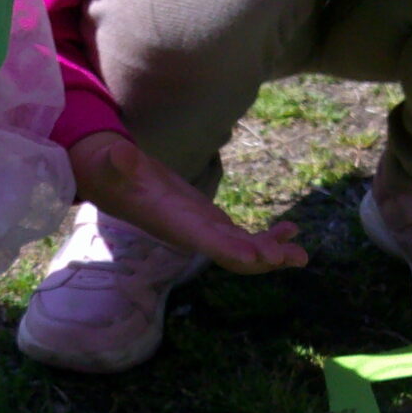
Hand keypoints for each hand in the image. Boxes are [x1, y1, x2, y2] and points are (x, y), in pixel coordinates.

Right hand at [69, 131, 307, 273]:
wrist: (110, 179)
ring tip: (301, 252)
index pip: (207, 241)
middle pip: (232, 254)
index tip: (260, 257)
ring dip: (273, 252)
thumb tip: (121, 154)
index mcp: (175, 223)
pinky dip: (268, 238)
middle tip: (295, 257)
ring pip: (243, 250)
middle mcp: (192, 234)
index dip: (233, 250)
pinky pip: (243, 238)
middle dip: (263, 258)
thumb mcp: (112, 162)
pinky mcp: (210, 223)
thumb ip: (119, 161)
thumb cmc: (109, 170)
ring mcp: (204, 231)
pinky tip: (290, 229)